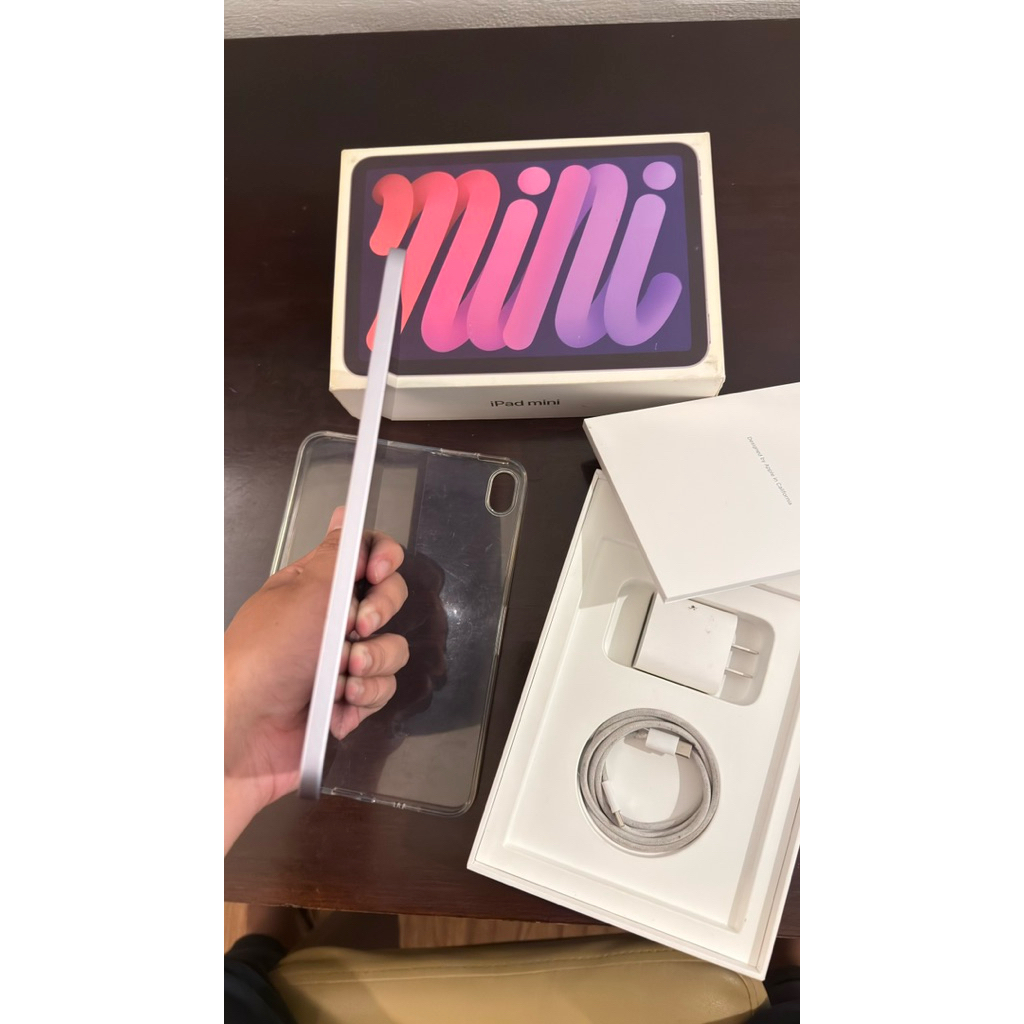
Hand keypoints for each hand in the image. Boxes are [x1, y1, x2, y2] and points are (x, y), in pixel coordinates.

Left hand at [224, 507, 408, 849]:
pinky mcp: (346, 700)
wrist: (242, 736)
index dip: (381, 560)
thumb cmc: (261, 660)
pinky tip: (336, 708)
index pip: (363, 556)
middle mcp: (329, 621)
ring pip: (390, 649)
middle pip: (387, 599)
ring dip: (371, 665)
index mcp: (313, 586)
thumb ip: (337, 554)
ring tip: (342, 680)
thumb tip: (345, 515)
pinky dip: (363, 700)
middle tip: (357, 629)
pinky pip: (382, 690)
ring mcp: (339, 662)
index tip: (379, 571)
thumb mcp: (304, 595)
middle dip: (380, 615)